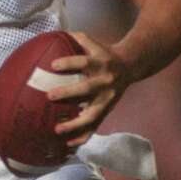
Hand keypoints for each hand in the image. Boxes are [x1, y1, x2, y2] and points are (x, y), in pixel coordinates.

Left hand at [48, 32, 131, 147]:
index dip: (69, 63)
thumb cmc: (104, 54)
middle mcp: (105, 81)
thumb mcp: (93, 43)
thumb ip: (75, 39)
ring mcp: (107, 99)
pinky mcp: (107, 110)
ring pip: (93, 115)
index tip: (53, 64)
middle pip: (87, 89)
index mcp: (101, 63)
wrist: (131, 66)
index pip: (84, 62)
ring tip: (57, 130)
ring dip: (75, 124)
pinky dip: (83, 136)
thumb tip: (51, 35)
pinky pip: (95, 127)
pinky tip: (69, 144)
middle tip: (49, 96)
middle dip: (69, 94)